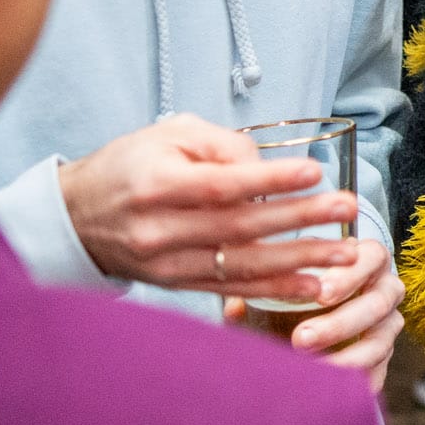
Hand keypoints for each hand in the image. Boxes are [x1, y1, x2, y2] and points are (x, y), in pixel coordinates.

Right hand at [54, 116, 358, 297]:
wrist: (78, 216)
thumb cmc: (131, 166)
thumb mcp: (168, 135)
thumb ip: (219, 144)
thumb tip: (267, 165)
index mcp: (156, 185)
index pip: (222, 185)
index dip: (270, 181)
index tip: (315, 172)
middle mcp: (160, 229)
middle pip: (240, 227)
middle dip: (300, 218)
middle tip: (347, 208)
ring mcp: (167, 263)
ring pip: (241, 264)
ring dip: (299, 260)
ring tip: (345, 254)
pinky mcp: (175, 285)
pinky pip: (231, 289)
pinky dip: (274, 289)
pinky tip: (313, 287)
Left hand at [230, 236, 401, 392]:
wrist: (324, 316)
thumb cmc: (302, 286)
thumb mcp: (285, 277)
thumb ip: (265, 285)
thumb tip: (235, 311)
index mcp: (368, 260)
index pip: (371, 258)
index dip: (349, 275)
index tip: (320, 293)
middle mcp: (386, 290)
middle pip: (376, 304)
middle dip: (339, 323)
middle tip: (301, 339)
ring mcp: (388, 327)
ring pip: (378, 344)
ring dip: (345, 358)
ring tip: (311, 370)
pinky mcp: (384, 359)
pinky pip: (376, 374)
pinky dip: (352, 384)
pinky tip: (325, 390)